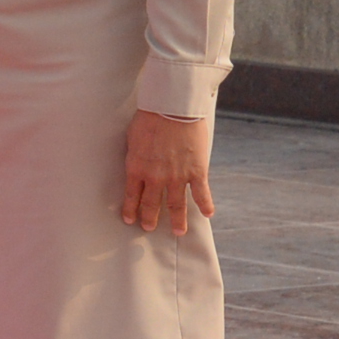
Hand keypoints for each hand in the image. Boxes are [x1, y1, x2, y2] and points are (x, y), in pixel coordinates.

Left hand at [121, 109, 214, 233]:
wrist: (173, 107)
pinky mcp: (196, 171)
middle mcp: (155, 178)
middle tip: (149, 228)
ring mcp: (177, 177)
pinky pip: (201, 194)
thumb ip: (136, 154)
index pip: (132, 196)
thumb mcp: (133, 137)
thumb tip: (137, 161)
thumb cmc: (150, 116)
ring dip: (178, 221)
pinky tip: (208, 214)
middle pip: (152, 205)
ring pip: (177, 206)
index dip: (131, 210)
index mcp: (137, 168)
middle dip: (150, 219)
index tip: (131, 220)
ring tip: (178, 231)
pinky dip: (205, 205)